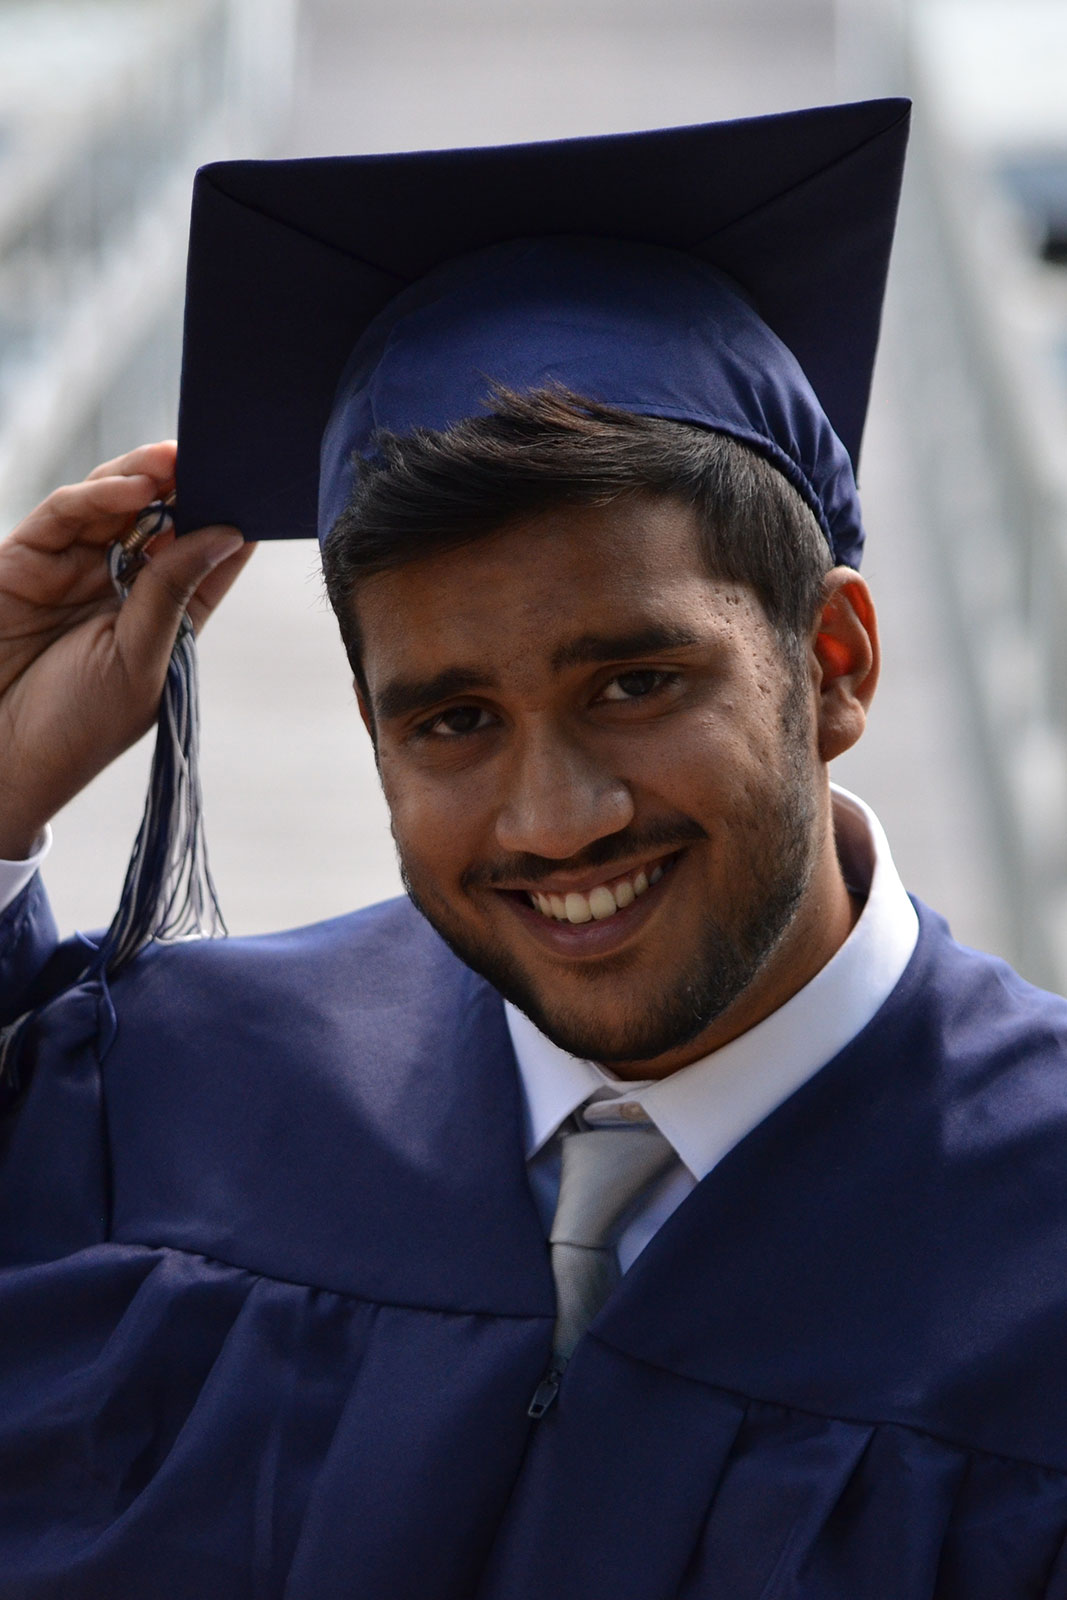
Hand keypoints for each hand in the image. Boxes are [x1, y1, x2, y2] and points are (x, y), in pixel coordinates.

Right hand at [0, 441, 252, 858]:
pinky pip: (63, 515)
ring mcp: (72, 569)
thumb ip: (173, 593)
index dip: (230, 520)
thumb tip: (227, 534)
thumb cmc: (73, 729)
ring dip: (145, 478)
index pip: (205, 557)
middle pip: (161, 519)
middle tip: (214, 452)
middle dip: (188, 485)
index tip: (257, 485)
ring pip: (113, 505)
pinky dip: (97, 496)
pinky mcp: (26, 559)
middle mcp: (120, 586)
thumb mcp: (139, 663)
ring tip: (174, 460)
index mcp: (163, 617)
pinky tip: (132, 489)